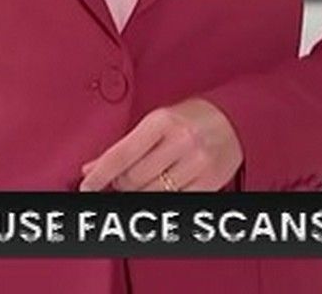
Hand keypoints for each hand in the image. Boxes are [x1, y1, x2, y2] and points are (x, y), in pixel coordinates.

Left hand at [79, 98, 242, 191]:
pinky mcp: (209, 183)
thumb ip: (125, 145)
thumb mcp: (156, 122)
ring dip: (139, 193)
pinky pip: (173, 202)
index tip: (86, 186)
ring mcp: (197, 163)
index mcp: (162, 121)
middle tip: (122, 179)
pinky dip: (161, 199)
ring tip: (144, 181)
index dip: (100, 174)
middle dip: (121, 183)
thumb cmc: (190, 118)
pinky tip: (162, 188)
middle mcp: (180, 141)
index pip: (121, 154)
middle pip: (133, 179)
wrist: (235, 119)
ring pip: (151, 194)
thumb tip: (91, 168)